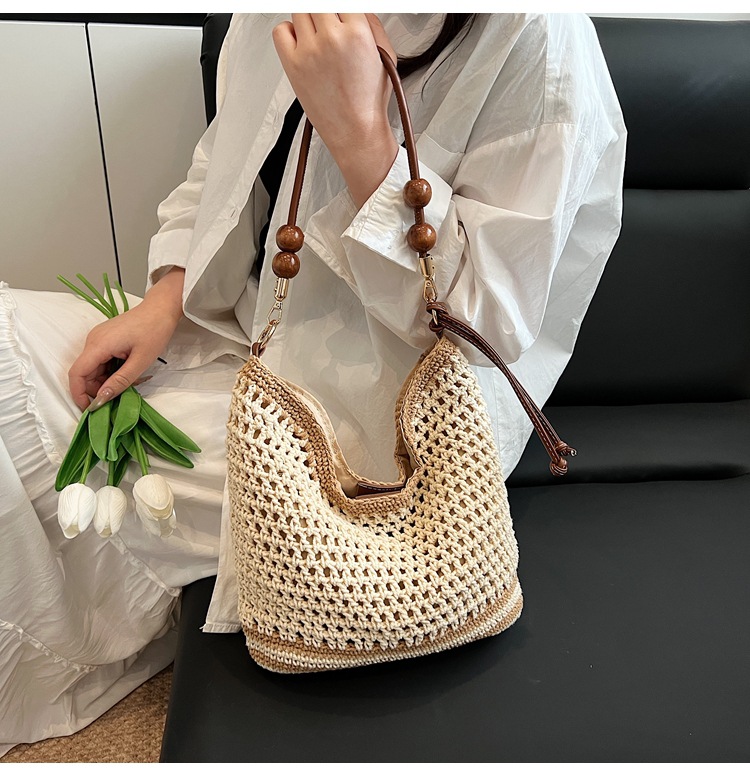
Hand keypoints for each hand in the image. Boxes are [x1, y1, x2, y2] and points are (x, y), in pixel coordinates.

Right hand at [67, 268, 184, 411]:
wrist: (161, 309)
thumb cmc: (154, 331)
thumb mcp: (140, 361)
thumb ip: (120, 382)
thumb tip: (101, 399)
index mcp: (98, 345)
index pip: (77, 373)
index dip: (79, 394)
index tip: (90, 409)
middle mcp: (93, 341)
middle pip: (85, 373)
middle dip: (97, 389)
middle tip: (120, 396)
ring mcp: (98, 339)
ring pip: (93, 368)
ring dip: (106, 381)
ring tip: (129, 382)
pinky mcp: (105, 339)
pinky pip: (101, 361)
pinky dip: (110, 371)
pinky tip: (127, 372)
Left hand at [272, 13, 397, 155]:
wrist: (355, 132)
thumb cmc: (369, 102)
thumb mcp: (385, 55)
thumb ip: (371, 24)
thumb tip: (358, 10)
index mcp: (357, 33)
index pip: (343, 0)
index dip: (341, 10)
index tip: (338, 14)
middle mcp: (331, 39)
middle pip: (318, 3)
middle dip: (326, 12)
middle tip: (328, 22)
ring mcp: (309, 51)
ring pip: (299, 10)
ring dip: (308, 18)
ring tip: (317, 33)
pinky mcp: (292, 65)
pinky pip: (281, 30)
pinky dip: (288, 31)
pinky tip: (301, 42)